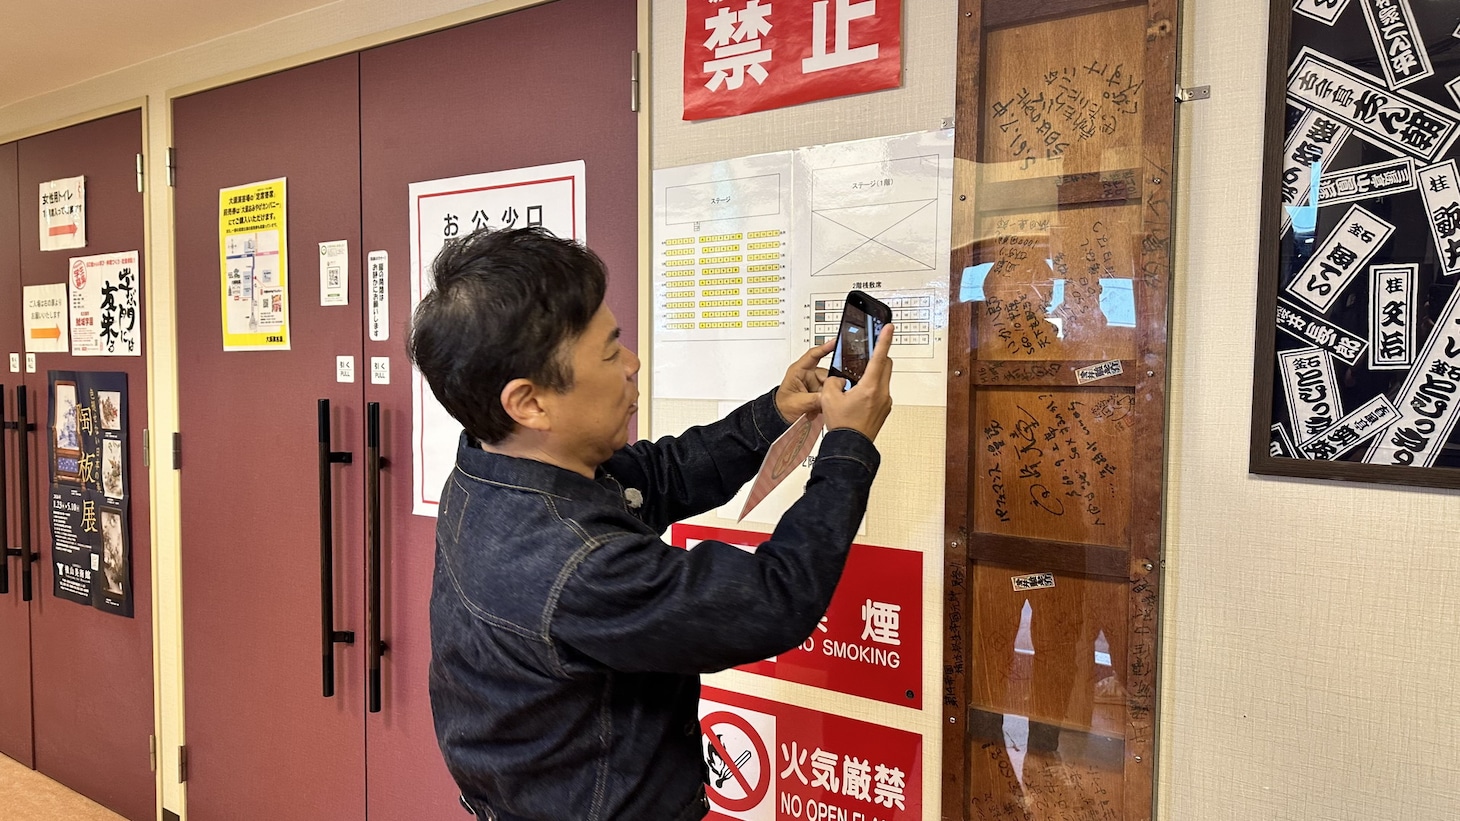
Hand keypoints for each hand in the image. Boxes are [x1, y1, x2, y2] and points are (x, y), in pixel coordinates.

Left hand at [774, 339, 835, 421]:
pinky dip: (828, 399)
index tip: (835, 342)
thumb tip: (829, 396)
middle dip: (830, 384)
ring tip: (820, 404)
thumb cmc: (784, 406)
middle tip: (829, 395)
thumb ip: (814, 399)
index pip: (813, 355)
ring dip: (828, 394)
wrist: (782, 417)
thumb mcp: (799, 403)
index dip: (825, 347)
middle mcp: (808, 374)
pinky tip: (822, 406)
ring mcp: (815, 383)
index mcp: (799, 370)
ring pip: (830, 384)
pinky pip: (829, 392)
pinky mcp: (819, 391)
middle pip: (827, 373)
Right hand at [821, 325, 893, 441]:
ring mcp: (885, 402)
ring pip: (883, 380)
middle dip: (878, 357)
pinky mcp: (884, 410)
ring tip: (854, 386)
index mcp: (870, 387)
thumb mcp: (829, 398)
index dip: (884, 339)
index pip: (880, 357)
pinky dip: (871, 390)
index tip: (889, 327)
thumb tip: (840, 380)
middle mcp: (882, 393)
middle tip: (866, 356)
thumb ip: (834, 382)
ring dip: (872, 376)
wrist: (850, 447)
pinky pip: (880, 393)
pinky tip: (857, 398)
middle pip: (886, 365)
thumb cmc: (842, 426)